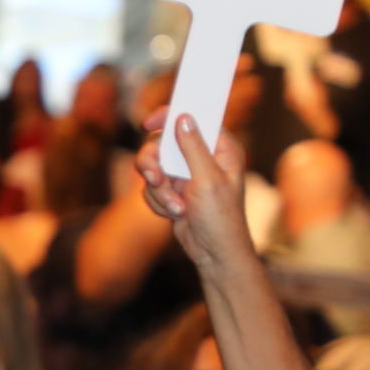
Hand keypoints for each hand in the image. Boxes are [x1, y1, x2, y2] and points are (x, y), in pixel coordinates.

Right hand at [133, 110, 253, 271]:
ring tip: (175, 208)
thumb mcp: (208, 180)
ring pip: (154, 166)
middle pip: (163, 143)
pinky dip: (159, 201)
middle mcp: (202, 157)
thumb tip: (183, 117)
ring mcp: (186, 174)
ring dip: (159, 190)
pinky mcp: (173, 190)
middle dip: (155, 164)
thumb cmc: (220, 218)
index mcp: (220, 149)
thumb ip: (193, 147)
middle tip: (155, 178)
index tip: (149, 123)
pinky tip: (175, 214)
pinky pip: (152, 187)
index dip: (170, 117)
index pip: (193, 119)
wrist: (212, 253)